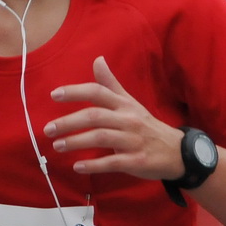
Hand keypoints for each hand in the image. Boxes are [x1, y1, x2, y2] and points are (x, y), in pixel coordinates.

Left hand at [45, 55, 184, 178]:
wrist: (177, 152)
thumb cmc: (147, 126)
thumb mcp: (130, 103)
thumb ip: (110, 84)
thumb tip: (97, 60)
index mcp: (124, 105)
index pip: (98, 92)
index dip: (76, 92)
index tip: (54, 95)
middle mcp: (128, 120)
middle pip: (95, 116)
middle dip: (69, 121)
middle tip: (48, 129)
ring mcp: (133, 141)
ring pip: (101, 137)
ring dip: (77, 141)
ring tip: (58, 146)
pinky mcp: (136, 161)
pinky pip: (112, 162)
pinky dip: (93, 164)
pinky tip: (77, 166)